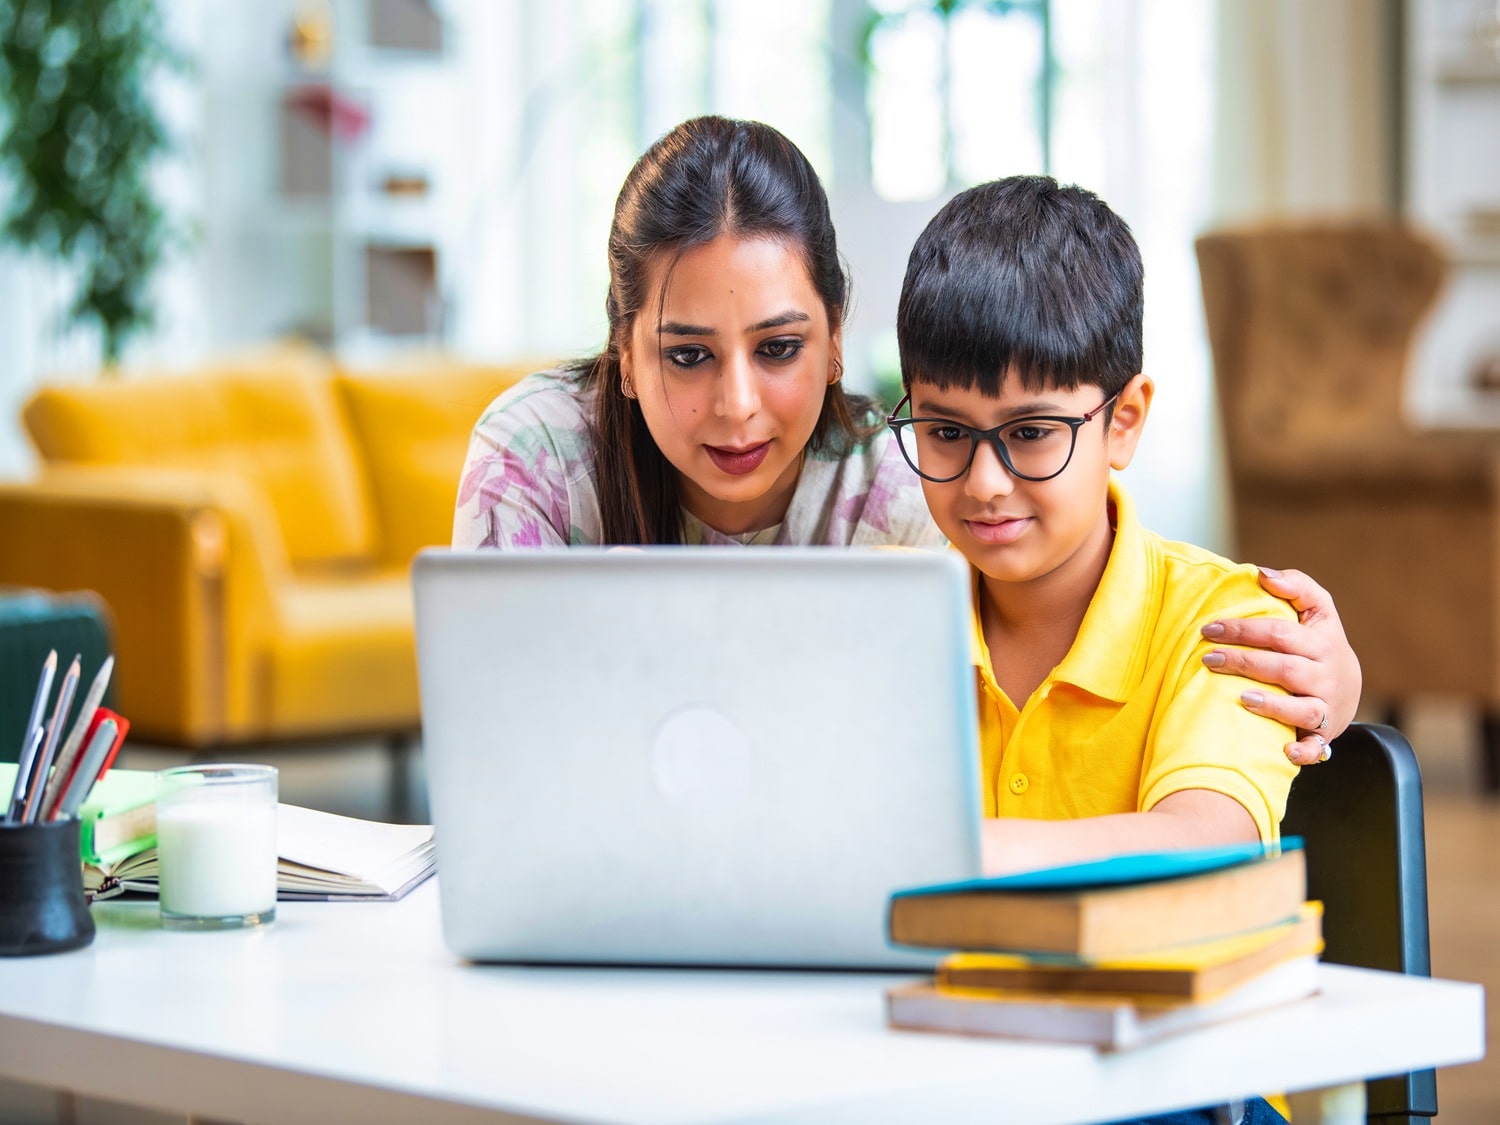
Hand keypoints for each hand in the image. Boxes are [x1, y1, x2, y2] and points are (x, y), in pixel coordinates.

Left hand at [1200, 567, 1362, 766]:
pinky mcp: (1323, 734)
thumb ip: (1296, 586)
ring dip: (1272, 705)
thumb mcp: (1317, 611)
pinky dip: (1303, 751)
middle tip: (1208, 657)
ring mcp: (1326, 706)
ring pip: (1301, 707)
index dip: (1244, 629)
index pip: (1281, 632)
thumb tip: (1261, 573)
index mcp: (1322, 641)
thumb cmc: (1318, 644)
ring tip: (1241, 697)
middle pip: (1285, 667)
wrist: (1347, 690)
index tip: (1210, 628)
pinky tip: (1283, 751)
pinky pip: (1316, 747)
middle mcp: (1326, 674)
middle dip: (1244, 662)